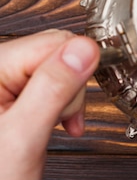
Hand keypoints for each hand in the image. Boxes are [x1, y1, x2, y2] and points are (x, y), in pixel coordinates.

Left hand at [0, 30, 98, 179]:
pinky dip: (61, 106)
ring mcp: (2, 86)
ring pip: (58, 70)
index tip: (73, 101)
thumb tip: (84, 49)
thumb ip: (54, 88)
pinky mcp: (11, 98)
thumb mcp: (25, 136)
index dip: (74, 70)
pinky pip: (49, 86)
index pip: (51, 44)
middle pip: (56, 54)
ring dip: (67, 99)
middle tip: (60, 119)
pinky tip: (58, 122)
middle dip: (71, 87)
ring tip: (56, 125)